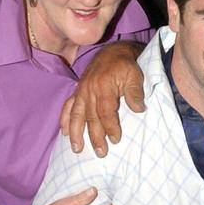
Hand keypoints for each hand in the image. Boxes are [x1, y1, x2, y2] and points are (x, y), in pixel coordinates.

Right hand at [61, 41, 144, 156]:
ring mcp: (81, 91)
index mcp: (104, 87)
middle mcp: (89, 90)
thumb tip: (138, 109)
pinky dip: (65, 120)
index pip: (106, 111)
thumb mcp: (135, 76)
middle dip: (95, 136)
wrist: (113, 52)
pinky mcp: (78, 91)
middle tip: (100, 152)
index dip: (110, 127)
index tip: (115, 139)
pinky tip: (64, 132)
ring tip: (77, 149)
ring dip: (76, 133)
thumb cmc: (126, 66)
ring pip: (76, 114)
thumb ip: (135, 92)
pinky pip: (68, 106)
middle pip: (90, 117)